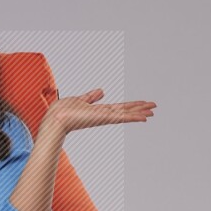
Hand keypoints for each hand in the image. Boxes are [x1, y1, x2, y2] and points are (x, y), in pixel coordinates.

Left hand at [41, 89, 156, 137]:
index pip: (119, 107)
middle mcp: (103, 115)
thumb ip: (91, 97)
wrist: (56, 119)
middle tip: (154, 107)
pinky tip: (144, 117)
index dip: (131, 105)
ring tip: (153, 112)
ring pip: (126, 114)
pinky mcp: (103, 118)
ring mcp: (104, 117)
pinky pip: (121, 118)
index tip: (142, 104)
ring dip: (140, 112)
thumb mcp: (79, 100)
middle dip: (139, 109)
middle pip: (126, 111)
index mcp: (98, 111)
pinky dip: (133, 117)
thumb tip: (102, 91)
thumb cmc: (62, 112)